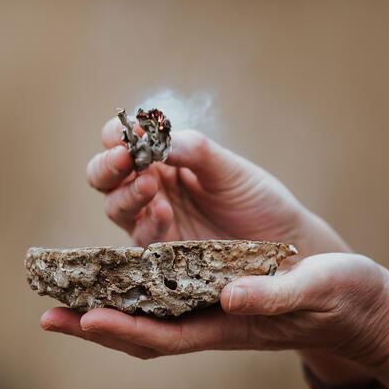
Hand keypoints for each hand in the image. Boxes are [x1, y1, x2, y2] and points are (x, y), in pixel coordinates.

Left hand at [41, 252, 388, 388]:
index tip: (84, 319)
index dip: (125, 330)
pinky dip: (139, 269)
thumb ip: (274, 297)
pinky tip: (121, 255)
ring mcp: (214, 297)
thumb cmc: (341, 297)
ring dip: (111, 292)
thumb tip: (232, 296)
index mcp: (233, 324)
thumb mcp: (314, 290)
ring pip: (151, 300)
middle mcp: (214, 313)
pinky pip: (169, 278)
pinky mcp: (220, 277)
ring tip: (69, 285)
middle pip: (145, 324)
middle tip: (52, 313)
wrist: (353, 299)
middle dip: (98, 319)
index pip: (169, 335)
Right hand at [86, 119, 348, 255]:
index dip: (117, 136)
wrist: (281, 241)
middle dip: (108, 166)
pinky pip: (140, 240)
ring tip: (150, 185)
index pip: (125, 143)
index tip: (127, 133)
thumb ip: (195, 151)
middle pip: (106, 177)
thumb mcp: (230, 171)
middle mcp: (154, 190)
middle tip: (124, 158)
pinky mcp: (163, 255)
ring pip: (116, 208)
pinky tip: (163, 213)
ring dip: (126, 195)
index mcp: (166, 162)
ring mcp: (155, 223)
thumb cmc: (257, 199)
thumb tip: (154, 135)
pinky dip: (147, 224)